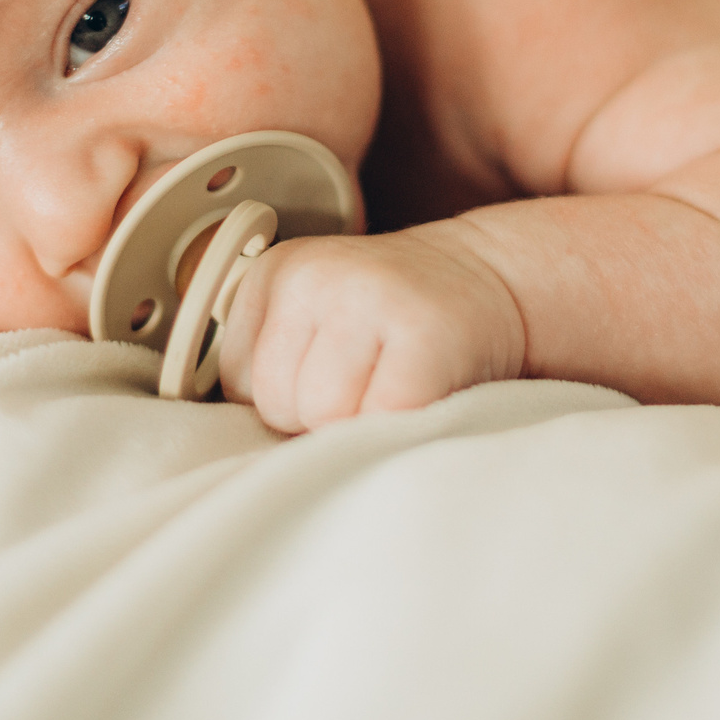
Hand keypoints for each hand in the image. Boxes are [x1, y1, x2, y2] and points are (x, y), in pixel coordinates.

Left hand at [216, 222, 528, 432]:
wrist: (490, 283)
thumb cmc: (390, 328)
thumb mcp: (312, 325)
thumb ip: (265, 366)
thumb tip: (228, 448)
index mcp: (271, 272)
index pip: (234, 383)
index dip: (285, 398)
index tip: (333, 369)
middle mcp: (311, 274)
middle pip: (276, 403)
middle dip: (319, 414)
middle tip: (370, 377)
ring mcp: (368, 296)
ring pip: (322, 417)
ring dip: (361, 421)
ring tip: (393, 381)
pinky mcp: (422, 332)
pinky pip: (382, 422)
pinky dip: (405, 425)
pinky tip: (424, 389)